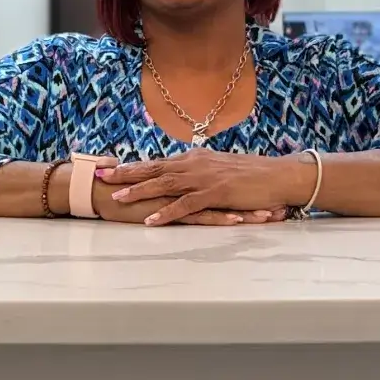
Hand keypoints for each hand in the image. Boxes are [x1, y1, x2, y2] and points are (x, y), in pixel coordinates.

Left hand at [101, 151, 312, 226]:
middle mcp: (195, 164)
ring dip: (139, 191)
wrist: (278, 175)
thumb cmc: (252, 175)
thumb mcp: (221, 170)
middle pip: (154, 168)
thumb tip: (184, 178)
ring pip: (164, 184)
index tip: (110, 168)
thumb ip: (201, 173)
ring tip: (117, 199)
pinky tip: (152, 220)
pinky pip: (185, 205)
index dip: (133, 166)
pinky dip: (166, 213)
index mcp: (195, 158)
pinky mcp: (215, 193)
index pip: (158, 162)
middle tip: (101, 177)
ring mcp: (204, 178)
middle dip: (126, 174)